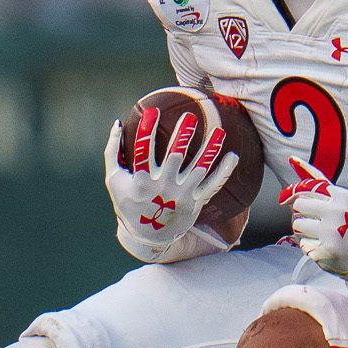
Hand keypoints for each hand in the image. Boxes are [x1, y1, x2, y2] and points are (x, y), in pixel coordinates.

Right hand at [105, 108, 237, 263]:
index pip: (143, 151)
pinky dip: (225, 172)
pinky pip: (213, 185)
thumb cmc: (129, 202)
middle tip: (190, 116)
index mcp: (142, 181)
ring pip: (200, 169)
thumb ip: (113, 152)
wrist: (149, 236)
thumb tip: (117, 122)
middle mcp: (163, 187)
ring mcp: (182, 195)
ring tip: (220, 130)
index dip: (147, 131)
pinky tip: (234, 156)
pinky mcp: (196, 202)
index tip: (151, 110)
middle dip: (183, 136)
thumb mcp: (115, 180)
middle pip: (176, 157)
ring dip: (211, 149)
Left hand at [284, 158, 347, 278]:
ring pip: (297, 225)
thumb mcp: (338, 196)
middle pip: (298, 206)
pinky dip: (309, 246)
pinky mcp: (325, 251)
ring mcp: (332, 233)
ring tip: (321, 234)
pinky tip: (323, 246)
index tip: (308, 206)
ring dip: (304, 231)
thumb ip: (314, 178)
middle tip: (318, 221)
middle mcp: (338, 212)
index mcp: (342, 195)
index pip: (304, 191)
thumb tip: (292, 159)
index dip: (303, 199)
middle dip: (303, 214)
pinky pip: (302, 244)